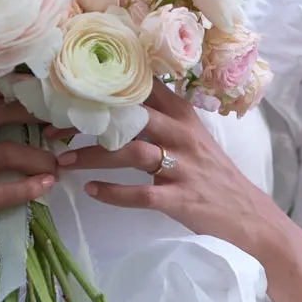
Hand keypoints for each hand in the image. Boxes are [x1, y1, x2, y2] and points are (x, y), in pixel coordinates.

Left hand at [56, 80, 274, 254]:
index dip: (106, 85)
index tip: (70, 85)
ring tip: (63, 160)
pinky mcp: (181, 198)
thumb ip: (160, 119)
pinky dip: (114, 192)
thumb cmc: (212, 176)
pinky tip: (92, 191)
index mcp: (182, 116)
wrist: (248, 216)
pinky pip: (142, 193)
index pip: (143, 87)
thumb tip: (117, 102)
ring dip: (93, 156)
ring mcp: (183, 167)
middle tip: (53, 126)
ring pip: (132, 152)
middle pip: (132, 116)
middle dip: (90, 120)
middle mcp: (182, 135)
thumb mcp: (192, 137)